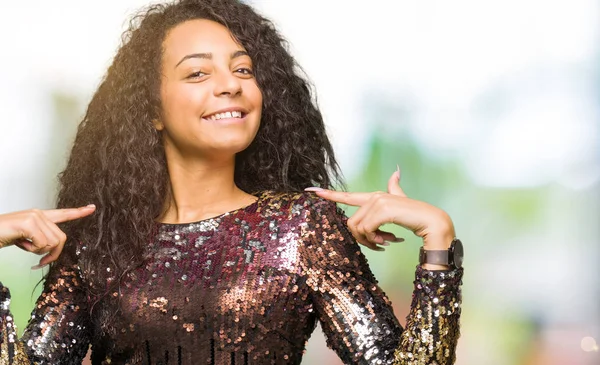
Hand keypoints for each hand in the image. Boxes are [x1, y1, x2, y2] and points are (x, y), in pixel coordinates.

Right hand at [0, 205, 95, 268]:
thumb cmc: (3, 236)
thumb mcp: (25, 239)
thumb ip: (40, 240)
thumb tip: (53, 249)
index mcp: (39, 216)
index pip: (63, 214)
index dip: (78, 212)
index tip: (93, 207)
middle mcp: (39, 214)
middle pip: (61, 238)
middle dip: (53, 253)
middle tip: (41, 261)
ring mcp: (35, 216)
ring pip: (53, 242)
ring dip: (38, 251)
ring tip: (23, 244)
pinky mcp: (29, 223)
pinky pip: (42, 244)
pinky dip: (31, 250)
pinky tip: (20, 242)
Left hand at [305, 167, 454, 251]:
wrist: (432, 222)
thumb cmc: (415, 216)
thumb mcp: (400, 202)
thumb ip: (394, 188)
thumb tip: (396, 171)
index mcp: (375, 196)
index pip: (347, 195)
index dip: (328, 194)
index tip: (310, 191)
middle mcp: (375, 196)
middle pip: (352, 222)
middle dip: (363, 239)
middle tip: (379, 245)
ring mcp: (378, 202)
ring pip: (358, 228)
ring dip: (370, 241)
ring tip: (385, 244)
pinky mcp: (383, 210)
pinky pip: (367, 230)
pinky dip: (376, 240)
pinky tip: (389, 242)